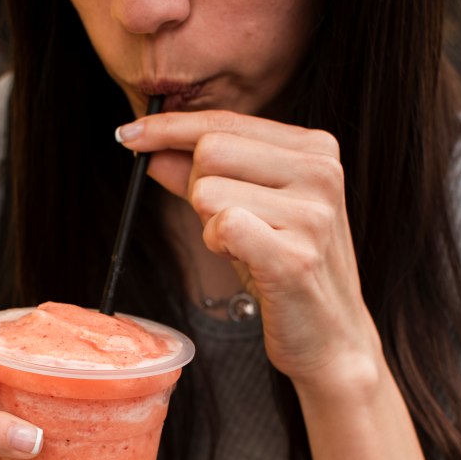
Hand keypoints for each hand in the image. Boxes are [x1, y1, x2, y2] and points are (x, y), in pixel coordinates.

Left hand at [117, 110, 380, 389]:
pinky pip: (222, 227)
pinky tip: (244, 261)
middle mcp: (321, 173)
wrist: (330, 337)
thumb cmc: (285, 270)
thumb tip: (151, 149)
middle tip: (223, 225)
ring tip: (244, 249)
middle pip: (211, 150)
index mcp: (316, 149)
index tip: (129, 134)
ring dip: (209, 226)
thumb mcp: (246, 210)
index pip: (225, 122)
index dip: (170, 127)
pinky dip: (217, 245)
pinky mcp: (295, 257)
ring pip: (209, 192)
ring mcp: (313, 214)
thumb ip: (200, 176)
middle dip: (198, 189)